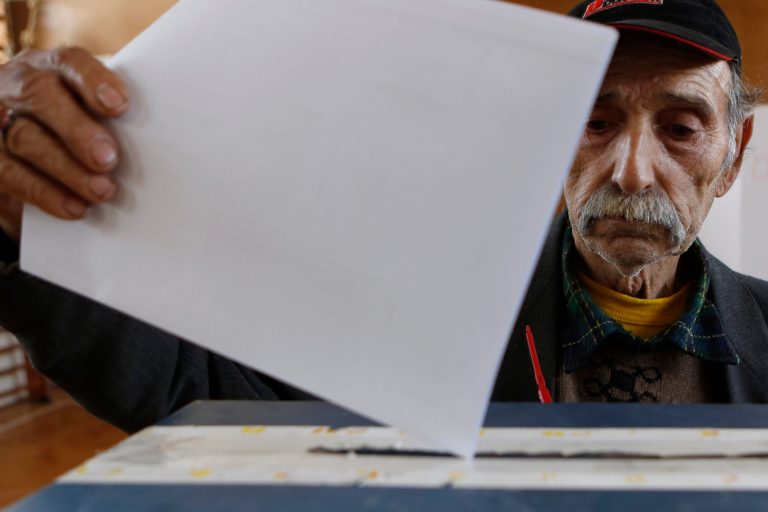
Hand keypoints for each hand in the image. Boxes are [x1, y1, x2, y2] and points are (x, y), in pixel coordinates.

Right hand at [0, 47, 129, 240]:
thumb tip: (154, 142)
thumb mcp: (89, 114)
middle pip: (41, 97)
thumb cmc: (76, 129)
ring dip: (67, 169)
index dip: (94, 81)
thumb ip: (110, 118)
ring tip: (102, 191)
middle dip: (78, 130)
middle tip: (109, 159)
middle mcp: (17, 86)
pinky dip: (46, 194)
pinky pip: (10, 175)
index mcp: (49, 67)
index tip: (120, 106)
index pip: (71, 62)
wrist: (25, 157)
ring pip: (23, 139)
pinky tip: (76, 207)